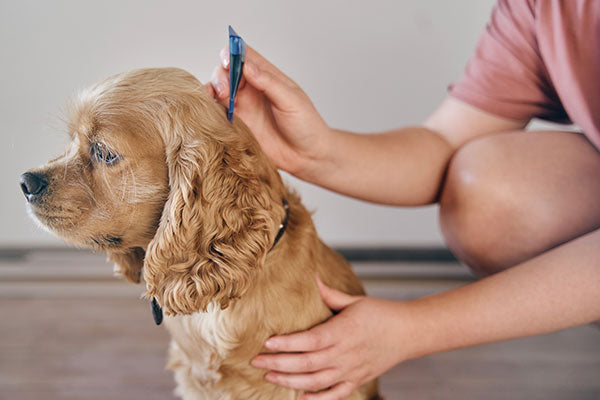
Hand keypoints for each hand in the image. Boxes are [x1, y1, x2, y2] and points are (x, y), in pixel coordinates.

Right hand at [209, 45, 331, 176]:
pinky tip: (213, 113)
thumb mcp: (291, 100)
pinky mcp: (236, 125)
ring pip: (217, 91)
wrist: (306, 156)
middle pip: (225, 72)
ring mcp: (242, 107)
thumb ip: (269, 83)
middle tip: (225, 88)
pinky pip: (217, 114)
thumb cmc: (305, 125)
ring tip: (220, 99)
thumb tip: (247, 66)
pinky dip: (210, 111)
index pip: (244, 55)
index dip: (232, 53)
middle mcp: (251, 89)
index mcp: (266, 76)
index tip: (228, 60)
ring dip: (212, 91)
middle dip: (221, 75)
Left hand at [251, 276, 408, 399]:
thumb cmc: (381, 314)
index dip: (287, 343)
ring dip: (290, 380)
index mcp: (343, 331)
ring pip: (315, 381)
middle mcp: (345, 354)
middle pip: (306, 363)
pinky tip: (299, 398)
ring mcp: (351, 370)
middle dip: (279, 364)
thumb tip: (309, 274)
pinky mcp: (357, 380)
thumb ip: (328, 293)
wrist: (409, 333)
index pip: (309, 340)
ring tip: (270, 376)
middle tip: (257, 361)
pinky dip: (317, 399)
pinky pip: (334, 395)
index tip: (267, 342)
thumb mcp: (354, 300)